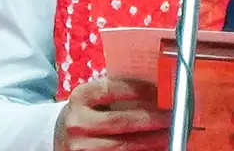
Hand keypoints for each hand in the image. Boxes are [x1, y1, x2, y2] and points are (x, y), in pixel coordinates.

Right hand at [55, 77, 171, 150]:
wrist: (62, 135)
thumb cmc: (88, 111)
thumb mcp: (95, 97)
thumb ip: (118, 91)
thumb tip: (158, 88)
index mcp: (80, 97)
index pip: (112, 89)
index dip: (139, 90)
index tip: (161, 91)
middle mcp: (77, 122)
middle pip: (121, 121)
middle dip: (152, 119)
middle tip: (172, 116)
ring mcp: (80, 146)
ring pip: (123, 146)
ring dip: (151, 141)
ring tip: (169, 134)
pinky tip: (155, 147)